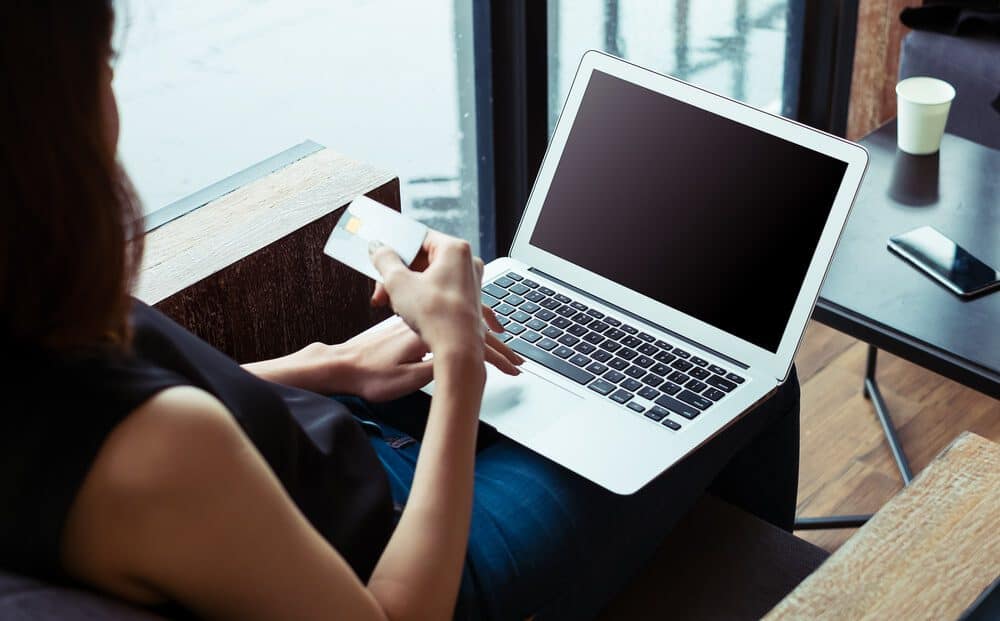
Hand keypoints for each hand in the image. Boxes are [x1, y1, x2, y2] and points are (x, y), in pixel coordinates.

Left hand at [330, 317, 521, 401]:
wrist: (342, 365)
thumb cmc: (371, 375)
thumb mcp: (408, 379)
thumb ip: (438, 369)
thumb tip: (464, 365)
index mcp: (429, 333)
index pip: (470, 341)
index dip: (495, 353)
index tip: (512, 365)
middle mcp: (426, 322)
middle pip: (469, 326)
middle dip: (496, 344)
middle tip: (515, 361)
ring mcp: (419, 322)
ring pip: (458, 322)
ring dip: (482, 334)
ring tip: (501, 345)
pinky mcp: (411, 326)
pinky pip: (445, 323)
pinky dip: (463, 330)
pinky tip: (467, 336)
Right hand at [368, 232, 519, 364]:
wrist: (458, 351)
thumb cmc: (437, 318)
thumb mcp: (398, 283)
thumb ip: (385, 259)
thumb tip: (378, 248)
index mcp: (454, 249)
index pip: (418, 237)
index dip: (395, 249)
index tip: (381, 257)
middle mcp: (467, 262)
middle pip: (422, 258)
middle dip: (397, 274)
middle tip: (382, 288)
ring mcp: (468, 281)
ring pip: (428, 275)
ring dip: (405, 287)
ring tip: (392, 303)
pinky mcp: (465, 299)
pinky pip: (437, 289)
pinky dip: (419, 296)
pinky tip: (407, 310)